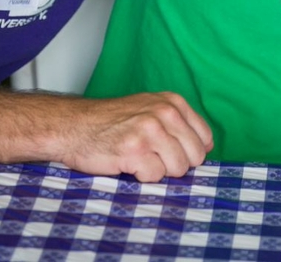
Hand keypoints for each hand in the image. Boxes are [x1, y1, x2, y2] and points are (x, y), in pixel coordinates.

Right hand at [56, 92, 213, 181]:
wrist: (73, 126)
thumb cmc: (112, 123)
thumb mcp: (150, 110)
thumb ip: (178, 124)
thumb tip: (207, 148)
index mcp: (174, 102)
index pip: (205, 139)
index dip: (189, 152)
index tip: (170, 152)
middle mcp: (165, 113)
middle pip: (195, 157)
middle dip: (175, 164)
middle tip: (152, 157)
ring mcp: (150, 130)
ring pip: (178, 168)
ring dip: (158, 171)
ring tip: (139, 159)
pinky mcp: (135, 149)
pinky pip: (155, 177)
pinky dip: (141, 177)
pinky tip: (127, 163)